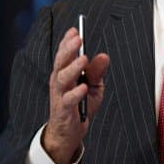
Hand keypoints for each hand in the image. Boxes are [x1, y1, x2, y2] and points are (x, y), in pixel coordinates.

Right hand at [43, 27, 109, 163]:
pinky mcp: (63, 110)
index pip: (64, 54)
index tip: (75, 29)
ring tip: (83, 58)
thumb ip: (97, 72)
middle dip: (68, 49)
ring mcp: (59, 96)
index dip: (68, 41)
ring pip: (62, 78)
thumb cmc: (80, 106)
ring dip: (73, 68)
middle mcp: (59, 82)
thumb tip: (104, 55)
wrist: (69, 133)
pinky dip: (76, 93)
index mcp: (64, 73)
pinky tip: (83, 86)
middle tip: (78, 38)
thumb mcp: (93, 87)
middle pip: (61, 62)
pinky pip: (68, 100)